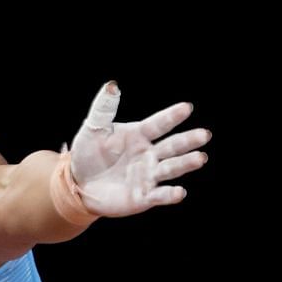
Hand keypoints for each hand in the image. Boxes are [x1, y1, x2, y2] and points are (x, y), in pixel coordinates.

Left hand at [67, 81, 210, 215]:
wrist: (76, 184)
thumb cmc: (87, 154)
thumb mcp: (93, 130)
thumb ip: (103, 109)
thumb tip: (111, 85)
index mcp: (139, 135)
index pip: (158, 124)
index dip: (171, 117)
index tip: (187, 107)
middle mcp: (149, 154)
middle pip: (172, 146)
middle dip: (188, 141)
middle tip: (204, 134)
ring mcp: (148, 175)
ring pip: (171, 168)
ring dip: (185, 163)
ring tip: (200, 158)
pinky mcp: (143, 196)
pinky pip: (159, 195)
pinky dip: (170, 194)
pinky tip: (179, 192)